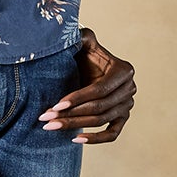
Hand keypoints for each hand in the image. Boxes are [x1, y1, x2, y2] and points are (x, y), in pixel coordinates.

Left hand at [39, 27, 135, 143]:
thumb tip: (73, 38)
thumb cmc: (84, 55)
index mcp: (123, 70)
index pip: (99, 90)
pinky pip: (112, 134)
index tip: (56, 105)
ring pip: (101, 121)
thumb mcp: (84, 43)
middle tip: (46, 119)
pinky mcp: (122, 119)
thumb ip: (81, 37)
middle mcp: (129, 89)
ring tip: (51, 127)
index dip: (77, 98)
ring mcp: (127, 105)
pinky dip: (96, 140)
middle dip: (70, 114)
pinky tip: (75, 140)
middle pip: (99, 108)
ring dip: (75, 126)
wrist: (88, 68)